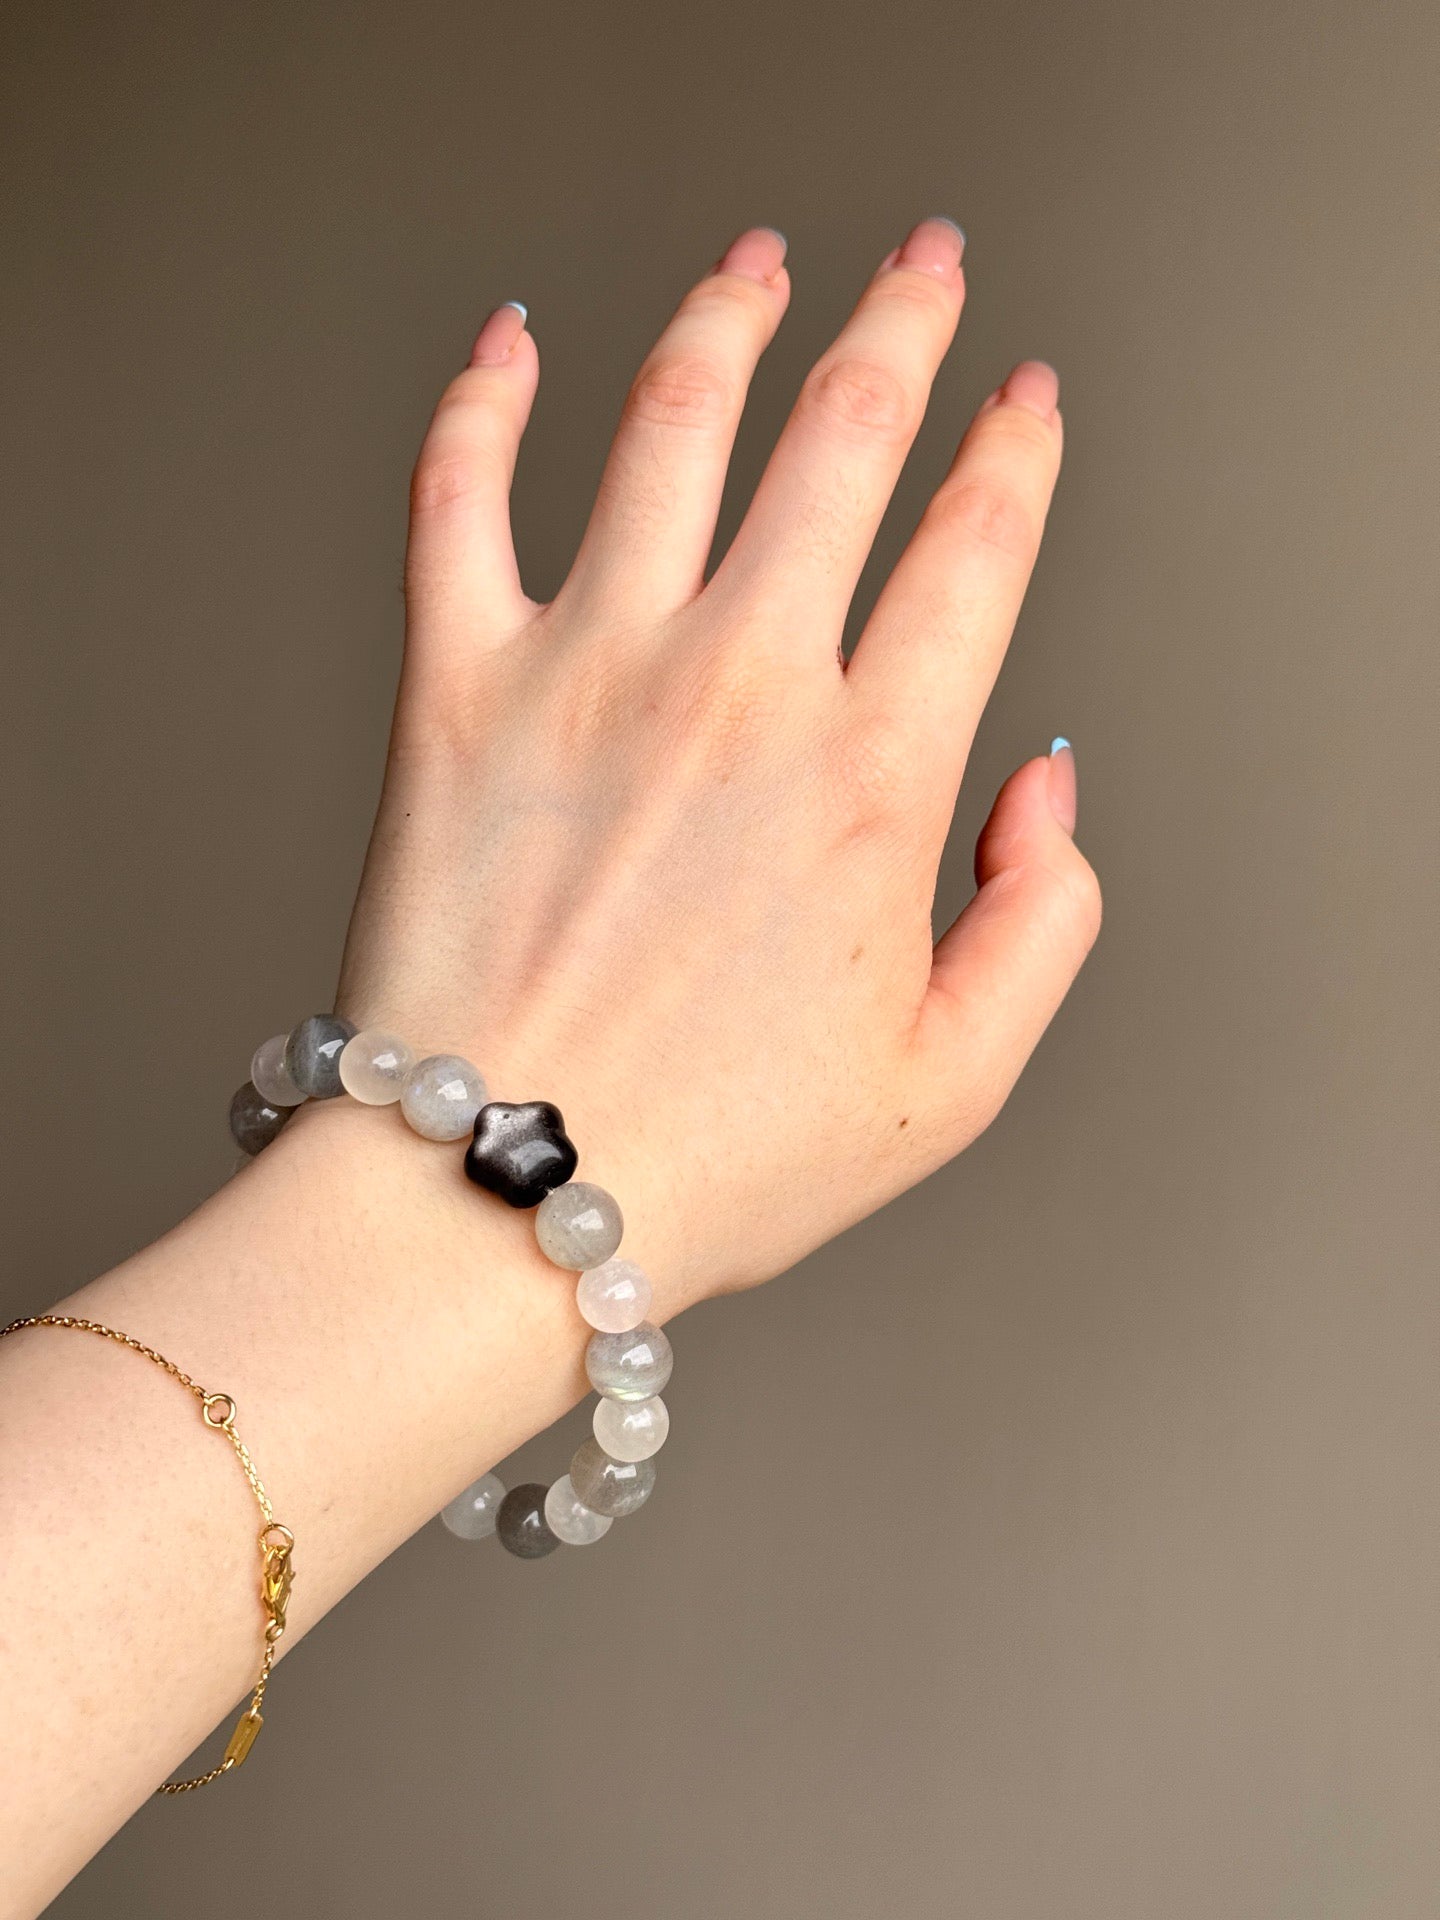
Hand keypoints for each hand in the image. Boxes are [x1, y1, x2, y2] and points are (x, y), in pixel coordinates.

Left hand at [331, 220, 1099, 1311]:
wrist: (504, 1191)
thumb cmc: (718, 1156)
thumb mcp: (952, 1081)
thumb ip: (1042, 921)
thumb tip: (1043, 784)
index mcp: (871, 777)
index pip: (976, 545)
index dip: (1017, 447)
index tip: (1027, 399)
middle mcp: (738, 689)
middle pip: (845, 435)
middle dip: (903, 324)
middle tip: (925, 269)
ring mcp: (589, 671)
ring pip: (674, 423)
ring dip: (730, 316)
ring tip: (761, 262)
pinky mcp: (453, 688)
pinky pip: (458, 494)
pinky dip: (483, 398)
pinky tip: (512, 340)